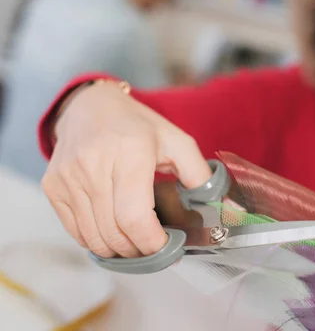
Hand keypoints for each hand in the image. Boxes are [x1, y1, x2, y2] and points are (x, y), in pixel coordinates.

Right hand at [41, 81, 212, 258]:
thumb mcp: (177, 141)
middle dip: (139, 250)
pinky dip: (97, 241)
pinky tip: (114, 233)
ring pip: (93, 236)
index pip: (134, 216)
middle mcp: (93, 164)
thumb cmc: (138, 126)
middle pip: (114, 232)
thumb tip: (218, 205)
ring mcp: (68, 177)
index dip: (151, 242)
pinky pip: (75, 231)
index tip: (166, 247)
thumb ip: (199, 174)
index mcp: (130, 152)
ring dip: (118, 250)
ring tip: (137, 242)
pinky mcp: (53, 186)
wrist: (91, 106)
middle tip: (155, 248)